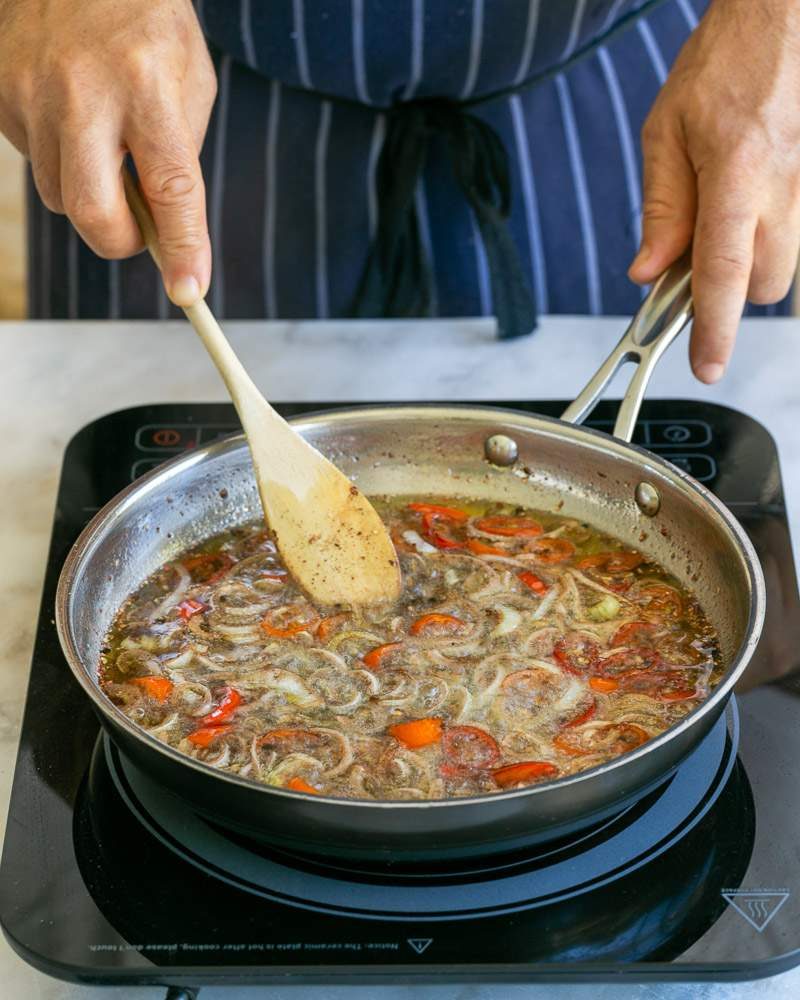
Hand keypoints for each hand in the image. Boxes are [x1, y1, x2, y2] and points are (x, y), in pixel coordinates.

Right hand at [0, 0, 215, 305]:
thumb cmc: (147, 22)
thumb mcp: (189, 79)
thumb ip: (180, 155)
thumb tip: (165, 228)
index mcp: (146, 85)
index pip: (170, 187)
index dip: (182, 246)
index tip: (189, 289)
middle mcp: (83, 91)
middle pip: (92, 212)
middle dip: (118, 241)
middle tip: (138, 231)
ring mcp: (31, 92)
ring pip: (59, 196)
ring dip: (90, 193)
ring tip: (105, 143)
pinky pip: (34, 163)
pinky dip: (60, 158)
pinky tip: (72, 115)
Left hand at [629, 0, 799, 382]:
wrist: (779, 22)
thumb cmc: (722, 65)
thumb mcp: (665, 134)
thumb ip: (661, 209)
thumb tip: (648, 273)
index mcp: (738, 175)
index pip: (724, 273)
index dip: (714, 328)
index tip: (706, 366)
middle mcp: (782, 191)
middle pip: (761, 285)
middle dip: (725, 292)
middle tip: (685, 264)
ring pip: (779, 268)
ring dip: (741, 268)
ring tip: (710, 225)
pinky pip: (786, 241)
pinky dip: (757, 244)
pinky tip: (735, 211)